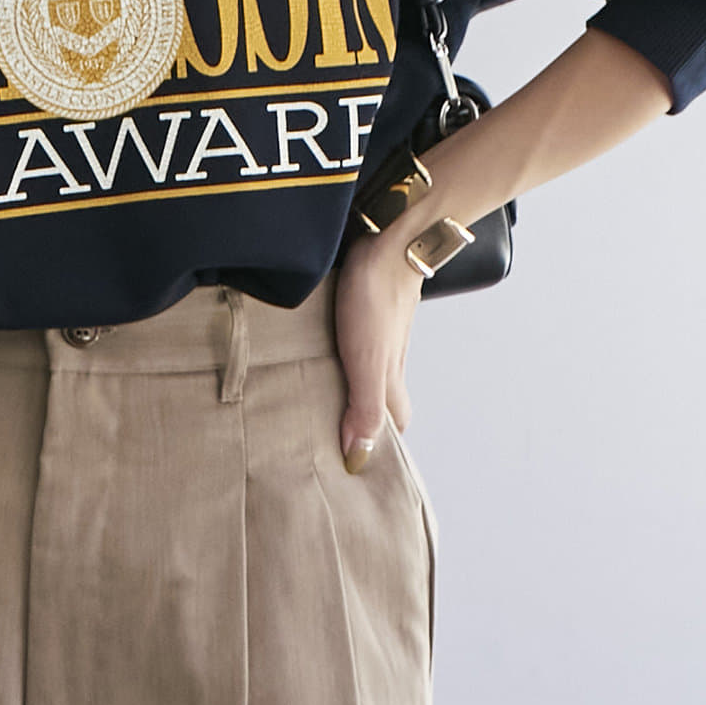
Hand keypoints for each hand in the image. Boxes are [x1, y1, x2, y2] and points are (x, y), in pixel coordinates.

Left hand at [332, 230, 425, 473]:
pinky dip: (335, 356)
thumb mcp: (368, 363)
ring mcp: (376, 334)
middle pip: (379, 400)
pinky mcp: (361, 310)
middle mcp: (388, 359)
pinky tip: (313, 354)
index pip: (393, 424)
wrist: (388, 239)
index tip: (354, 465)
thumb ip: (366, 408)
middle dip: (358, 420)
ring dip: (343, 387)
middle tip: (325, 435)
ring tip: (311, 401)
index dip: (379, 446)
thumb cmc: (377, 300)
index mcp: (392, 379)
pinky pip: (350, 343)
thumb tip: (359, 459)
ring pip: (364, 371)